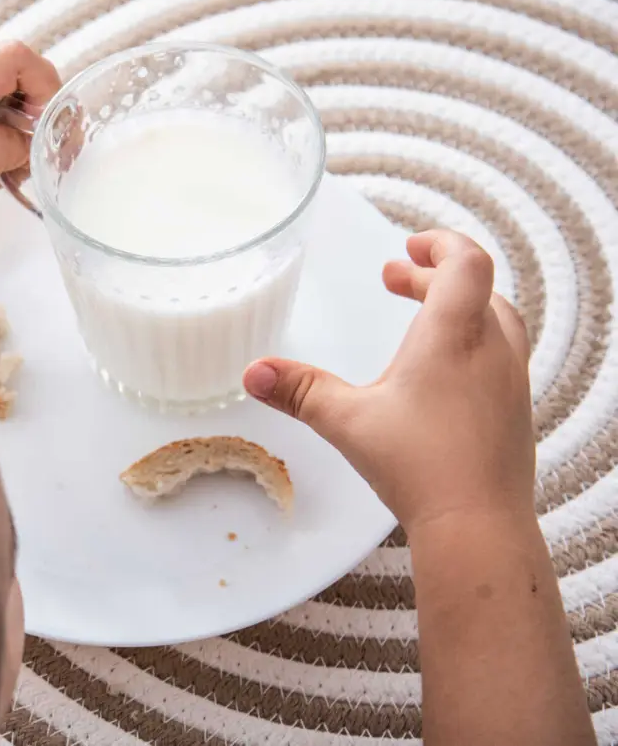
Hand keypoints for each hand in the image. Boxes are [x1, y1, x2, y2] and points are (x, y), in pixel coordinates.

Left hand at [0, 41, 60, 233]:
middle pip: (22, 67)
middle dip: (40, 109)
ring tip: (17, 160)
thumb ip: (2, 148)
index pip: (16, 57)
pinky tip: (4, 152)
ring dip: (29, 120)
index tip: (44, 131)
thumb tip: (33, 136)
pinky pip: (7, 91)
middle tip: (38, 154)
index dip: (44, 88)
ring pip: (19, 80)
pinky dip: (16, 121)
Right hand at [243, 230, 534, 532]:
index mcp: (453, 335)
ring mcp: (511, 382)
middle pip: (477, 288)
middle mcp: (492, 349)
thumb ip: (300, 391)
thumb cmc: (418, 466)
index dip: (441, 244)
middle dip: (435, 277)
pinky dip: (473, 344)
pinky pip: (501, 357)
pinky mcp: (516, 413)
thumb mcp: (346, 421)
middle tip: (397, 278)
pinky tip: (442, 374)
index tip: (411, 246)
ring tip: (424, 318)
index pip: (465, 262)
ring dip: (460, 308)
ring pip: (496, 321)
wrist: (478, 525)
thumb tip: (252, 372)